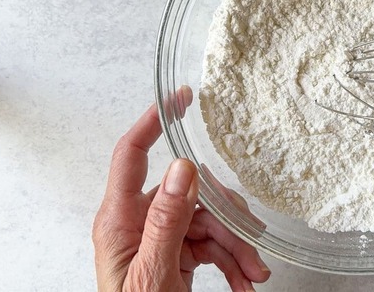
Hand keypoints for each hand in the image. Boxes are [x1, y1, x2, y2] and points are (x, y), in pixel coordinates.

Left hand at [93, 88, 270, 290]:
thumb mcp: (154, 274)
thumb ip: (166, 221)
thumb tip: (181, 169)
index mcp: (120, 220)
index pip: (132, 154)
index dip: (154, 121)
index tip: (181, 99)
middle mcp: (138, 222)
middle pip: (192, 195)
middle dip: (229, 223)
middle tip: (251, 250)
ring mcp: (160, 237)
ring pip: (210, 222)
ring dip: (238, 248)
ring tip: (254, 275)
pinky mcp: (177, 252)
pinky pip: (212, 244)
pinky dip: (233, 262)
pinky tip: (245, 282)